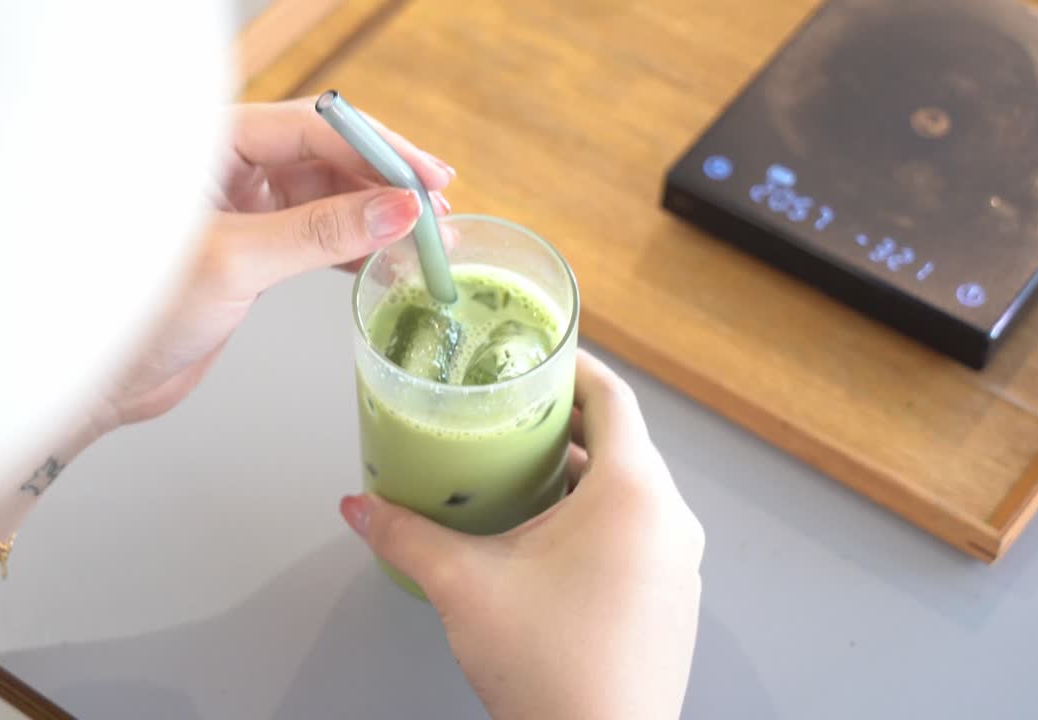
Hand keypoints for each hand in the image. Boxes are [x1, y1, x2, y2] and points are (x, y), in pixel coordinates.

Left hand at [101, 98, 454, 426]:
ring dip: (377, 217)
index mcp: (213, 146)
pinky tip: (385, 260)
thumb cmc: (135, 311)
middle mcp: (229, 167)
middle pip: (329, 156)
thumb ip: (319, 232)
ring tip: (423, 242)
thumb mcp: (237, 263)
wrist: (104, 379)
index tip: (425, 180)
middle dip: (386, 183)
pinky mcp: (253, 247)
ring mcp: (243, 207)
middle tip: (435, 213)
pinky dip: (355, 245)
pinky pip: (318, 232)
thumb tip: (394, 210)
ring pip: (329, 195)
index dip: (378, 151)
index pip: (314, 126)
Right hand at [339, 349, 704, 719]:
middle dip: (565, 424)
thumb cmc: (551, 668)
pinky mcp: (672, 600)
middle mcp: (669, 520)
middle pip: (621, 443)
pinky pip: (639, 533)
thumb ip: (406, 535)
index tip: (541, 356)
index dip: (577, 367)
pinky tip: (546, 539)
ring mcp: (678, 564)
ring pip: (630, 492)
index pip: (615, 398)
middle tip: (512, 414)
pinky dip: (598, 518)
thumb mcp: (465, 585)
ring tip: (518, 474)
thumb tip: (359, 508)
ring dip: (579, 476)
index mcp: (634, 494)